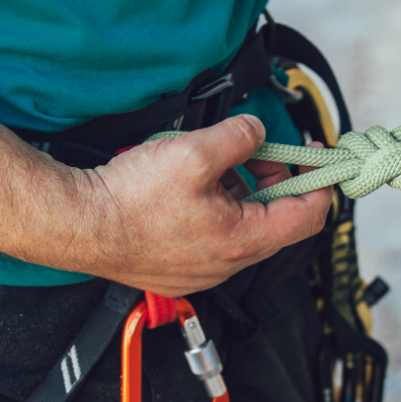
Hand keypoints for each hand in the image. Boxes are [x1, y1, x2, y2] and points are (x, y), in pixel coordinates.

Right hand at [56, 115, 331, 295]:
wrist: (80, 226)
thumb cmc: (129, 201)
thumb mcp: (193, 153)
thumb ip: (237, 137)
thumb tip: (256, 132)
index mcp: (241, 240)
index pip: (308, 216)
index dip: (320, 181)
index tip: (318, 157)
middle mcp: (229, 263)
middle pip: (277, 221)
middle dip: (277, 181)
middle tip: (261, 151)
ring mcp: (206, 269)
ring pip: (246, 228)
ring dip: (245, 193)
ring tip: (218, 165)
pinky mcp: (185, 268)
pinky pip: (220, 237)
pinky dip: (221, 209)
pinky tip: (195, 188)